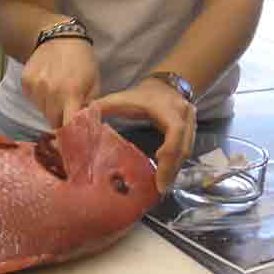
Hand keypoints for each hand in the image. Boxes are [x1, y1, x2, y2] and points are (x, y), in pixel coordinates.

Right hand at [21, 37, 98, 128]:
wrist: (59, 37)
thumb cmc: (82, 60)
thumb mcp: (94, 82)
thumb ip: (90, 105)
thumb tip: (85, 125)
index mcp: (71, 94)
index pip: (67, 126)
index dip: (71, 135)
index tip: (74, 138)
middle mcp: (50, 93)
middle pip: (52, 121)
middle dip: (61, 120)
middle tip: (67, 110)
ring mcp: (35, 87)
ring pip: (41, 111)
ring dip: (49, 108)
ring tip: (57, 93)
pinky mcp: (25, 82)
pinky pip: (32, 100)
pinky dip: (39, 98)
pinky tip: (46, 85)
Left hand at [94, 77, 195, 192]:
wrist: (168, 84)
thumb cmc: (144, 93)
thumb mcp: (124, 98)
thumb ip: (104, 107)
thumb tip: (80, 118)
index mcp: (169, 109)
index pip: (175, 132)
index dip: (169, 154)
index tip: (159, 174)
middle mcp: (185, 116)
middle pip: (183, 148)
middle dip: (171, 170)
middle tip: (159, 189)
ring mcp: (192, 124)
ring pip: (186, 152)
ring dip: (174, 169)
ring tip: (162, 186)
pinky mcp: (193, 132)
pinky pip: (186, 152)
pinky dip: (176, 165)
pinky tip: (166, 175)